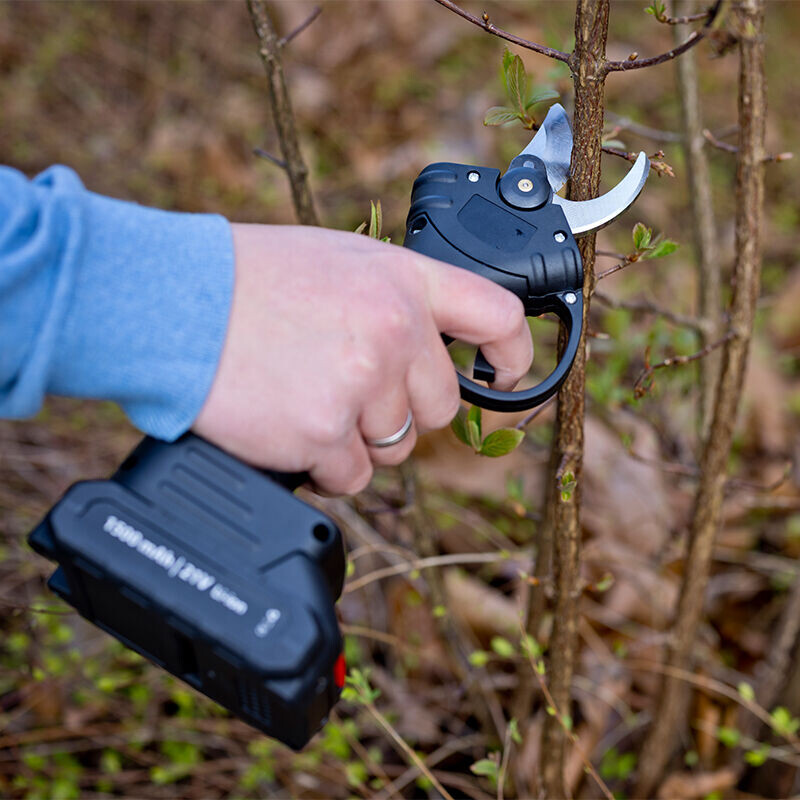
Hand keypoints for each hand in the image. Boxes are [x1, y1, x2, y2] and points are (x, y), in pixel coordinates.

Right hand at [193, 224, 531, 493]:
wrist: (179, 302)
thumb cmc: (249, 280)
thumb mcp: (339, 264)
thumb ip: (394, 301)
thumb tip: (427, 348)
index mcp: (404, 281)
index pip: (498, 317)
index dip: (515, 355)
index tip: (505, 378)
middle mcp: (394, 331)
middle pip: (440, 408)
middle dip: (402, 411)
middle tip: (349, 389)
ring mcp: (362, 384)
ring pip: (396, 448)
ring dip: (360, 439)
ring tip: (308, 399)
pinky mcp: (325, 433)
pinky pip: (352, 476)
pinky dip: (326, 465)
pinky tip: (291, 427)